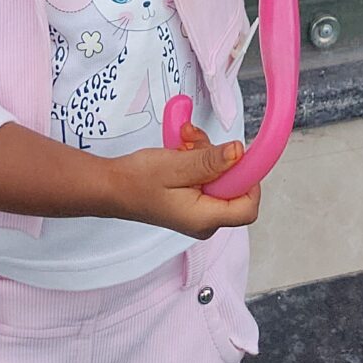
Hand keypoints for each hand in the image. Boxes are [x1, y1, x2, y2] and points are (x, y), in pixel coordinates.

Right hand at [100, 139, 259, 235]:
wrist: (113, 187)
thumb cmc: (138, 181)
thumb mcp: (177, 165)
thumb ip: (210, 161)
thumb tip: (240, 153)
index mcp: (205, 219)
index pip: (248, 207)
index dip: (249, 178)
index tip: (236, 154)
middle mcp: (206, 221)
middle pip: (234, 186)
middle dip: (220, 158)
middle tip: (197, 142)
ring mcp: (199, 212)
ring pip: (220, 177)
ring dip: (206, 154)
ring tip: (184, 141)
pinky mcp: (192, 202)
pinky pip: (207, 178)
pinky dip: (198, 160)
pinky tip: (182, 149)